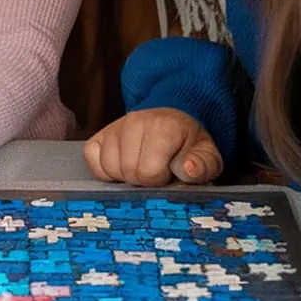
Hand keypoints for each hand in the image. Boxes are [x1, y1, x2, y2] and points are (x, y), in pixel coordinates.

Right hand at [85, 108, 221, 186]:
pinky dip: (106, 171)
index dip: (161, 180)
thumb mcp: (207, 155)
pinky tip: (123, 167)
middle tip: (157, 172)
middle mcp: (134, 122)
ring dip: (126, 176)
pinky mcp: (99, 136)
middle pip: (129, 172)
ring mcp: (114, 127)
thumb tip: (188, 170)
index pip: (149, 172)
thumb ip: (203, 165)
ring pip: (109, 169)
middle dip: (144, 180)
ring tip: (141, 167)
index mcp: (163, 127)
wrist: (173, 120)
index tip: (169, 173)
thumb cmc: (188, 144)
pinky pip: (94, 163)